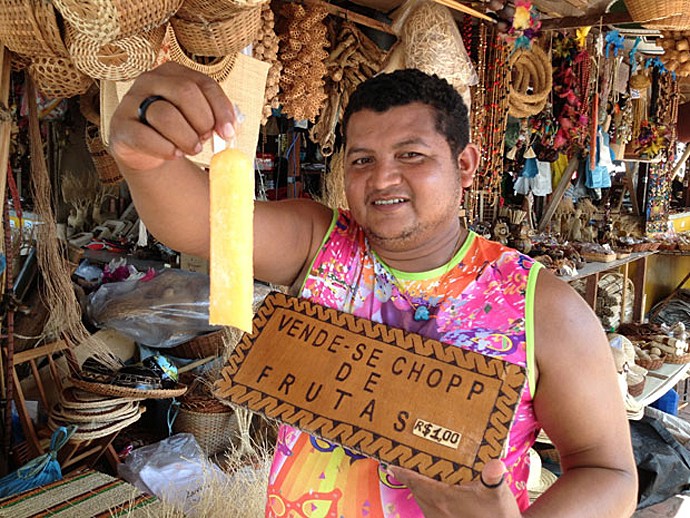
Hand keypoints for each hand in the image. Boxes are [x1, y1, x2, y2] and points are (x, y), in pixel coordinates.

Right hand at [109, 62, 237, 172]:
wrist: (147, 152)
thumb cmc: (177, 131)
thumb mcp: (198, 120)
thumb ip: (215, 119)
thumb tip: (231, 129)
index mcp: (173, 73)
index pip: (204, 83)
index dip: (220, 109)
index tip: (228, 132)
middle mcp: (150, 81)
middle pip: (185, 93)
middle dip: (202, 121)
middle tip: (205, 139)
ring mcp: (131, 102)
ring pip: (165, 115)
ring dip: (186, 138)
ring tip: (190, 148)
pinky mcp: (120, 127)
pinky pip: (145, 137)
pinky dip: (165, 149)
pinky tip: (173, 154)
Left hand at [388, 460, 521, 517]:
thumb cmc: (498, 515)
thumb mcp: (497, 494)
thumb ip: (493, 477)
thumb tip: (495, 464)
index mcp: (443, 498)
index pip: (415, 481)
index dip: (402, 470)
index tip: (389, 461)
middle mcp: (435, 509)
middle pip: (416, 488)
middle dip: (410, 474)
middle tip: (405, 459)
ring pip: (421, 498)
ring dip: (418, 485)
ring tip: (419, 470)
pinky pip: (428, 506)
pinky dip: (427, 495)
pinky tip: (437, 488)